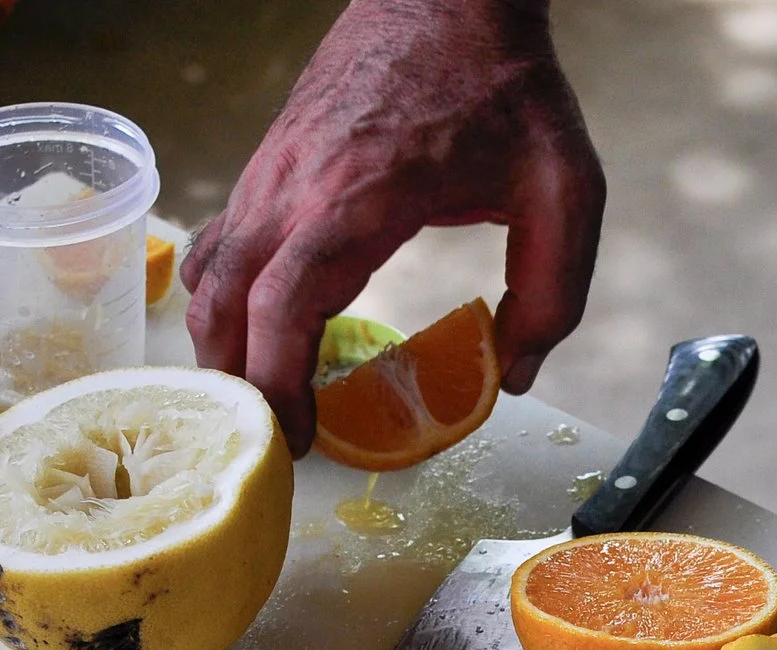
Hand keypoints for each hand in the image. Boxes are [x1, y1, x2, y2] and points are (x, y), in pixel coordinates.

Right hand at [179, 0, 604, 454]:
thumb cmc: (504, 85)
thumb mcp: (565, 190)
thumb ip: (555, 293)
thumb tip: (518, 372)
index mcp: (361, 197)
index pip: (284, 305)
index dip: (279, 383)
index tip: (298, 437)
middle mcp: (298, 185)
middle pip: (224, 304)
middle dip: (236, 382)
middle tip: (271, 438)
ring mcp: (273, 170)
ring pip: (211, 273)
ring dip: (223, 344)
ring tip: (261, 396)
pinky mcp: (270, 163)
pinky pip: (223, 241)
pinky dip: (226, 296)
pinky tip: (260, 329)